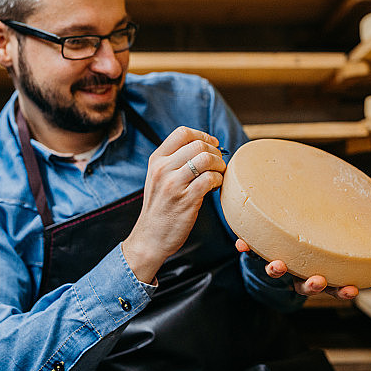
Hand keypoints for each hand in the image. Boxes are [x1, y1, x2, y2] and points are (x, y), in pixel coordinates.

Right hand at [123, 126, 225, 282]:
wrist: (150, 238)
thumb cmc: (160, 208)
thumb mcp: (158, 178)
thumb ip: (174, 162)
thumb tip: (204, 147)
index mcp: (156, 160)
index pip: (182, 133)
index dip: (203, 135)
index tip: (213, 144)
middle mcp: (163, 169)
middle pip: (198, 144)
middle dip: (215, 151)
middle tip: (219, 163)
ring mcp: (174, 184)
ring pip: (206, 159)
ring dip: (219, 164)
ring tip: (219, 174)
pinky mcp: (186, 199)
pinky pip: (210, 179)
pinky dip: (219, 180)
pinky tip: (216, 187)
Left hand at [235, 239, 358, 300]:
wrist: (273, 242)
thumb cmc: (305, 243)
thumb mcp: (321, 245)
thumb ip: (339, 237)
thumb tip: (357, 226)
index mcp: (314, 274)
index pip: (331, 287)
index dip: (341, 291)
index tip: (352, 290)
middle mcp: (295, 274)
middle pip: (303, 286)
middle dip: (311, 285)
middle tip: (318, 281)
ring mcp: (277, 265)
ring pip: (276, 273)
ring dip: (276, 270)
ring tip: (277, 266)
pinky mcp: (258, 254)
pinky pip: (251, 254)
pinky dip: (247, 248)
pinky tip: (242, 244)